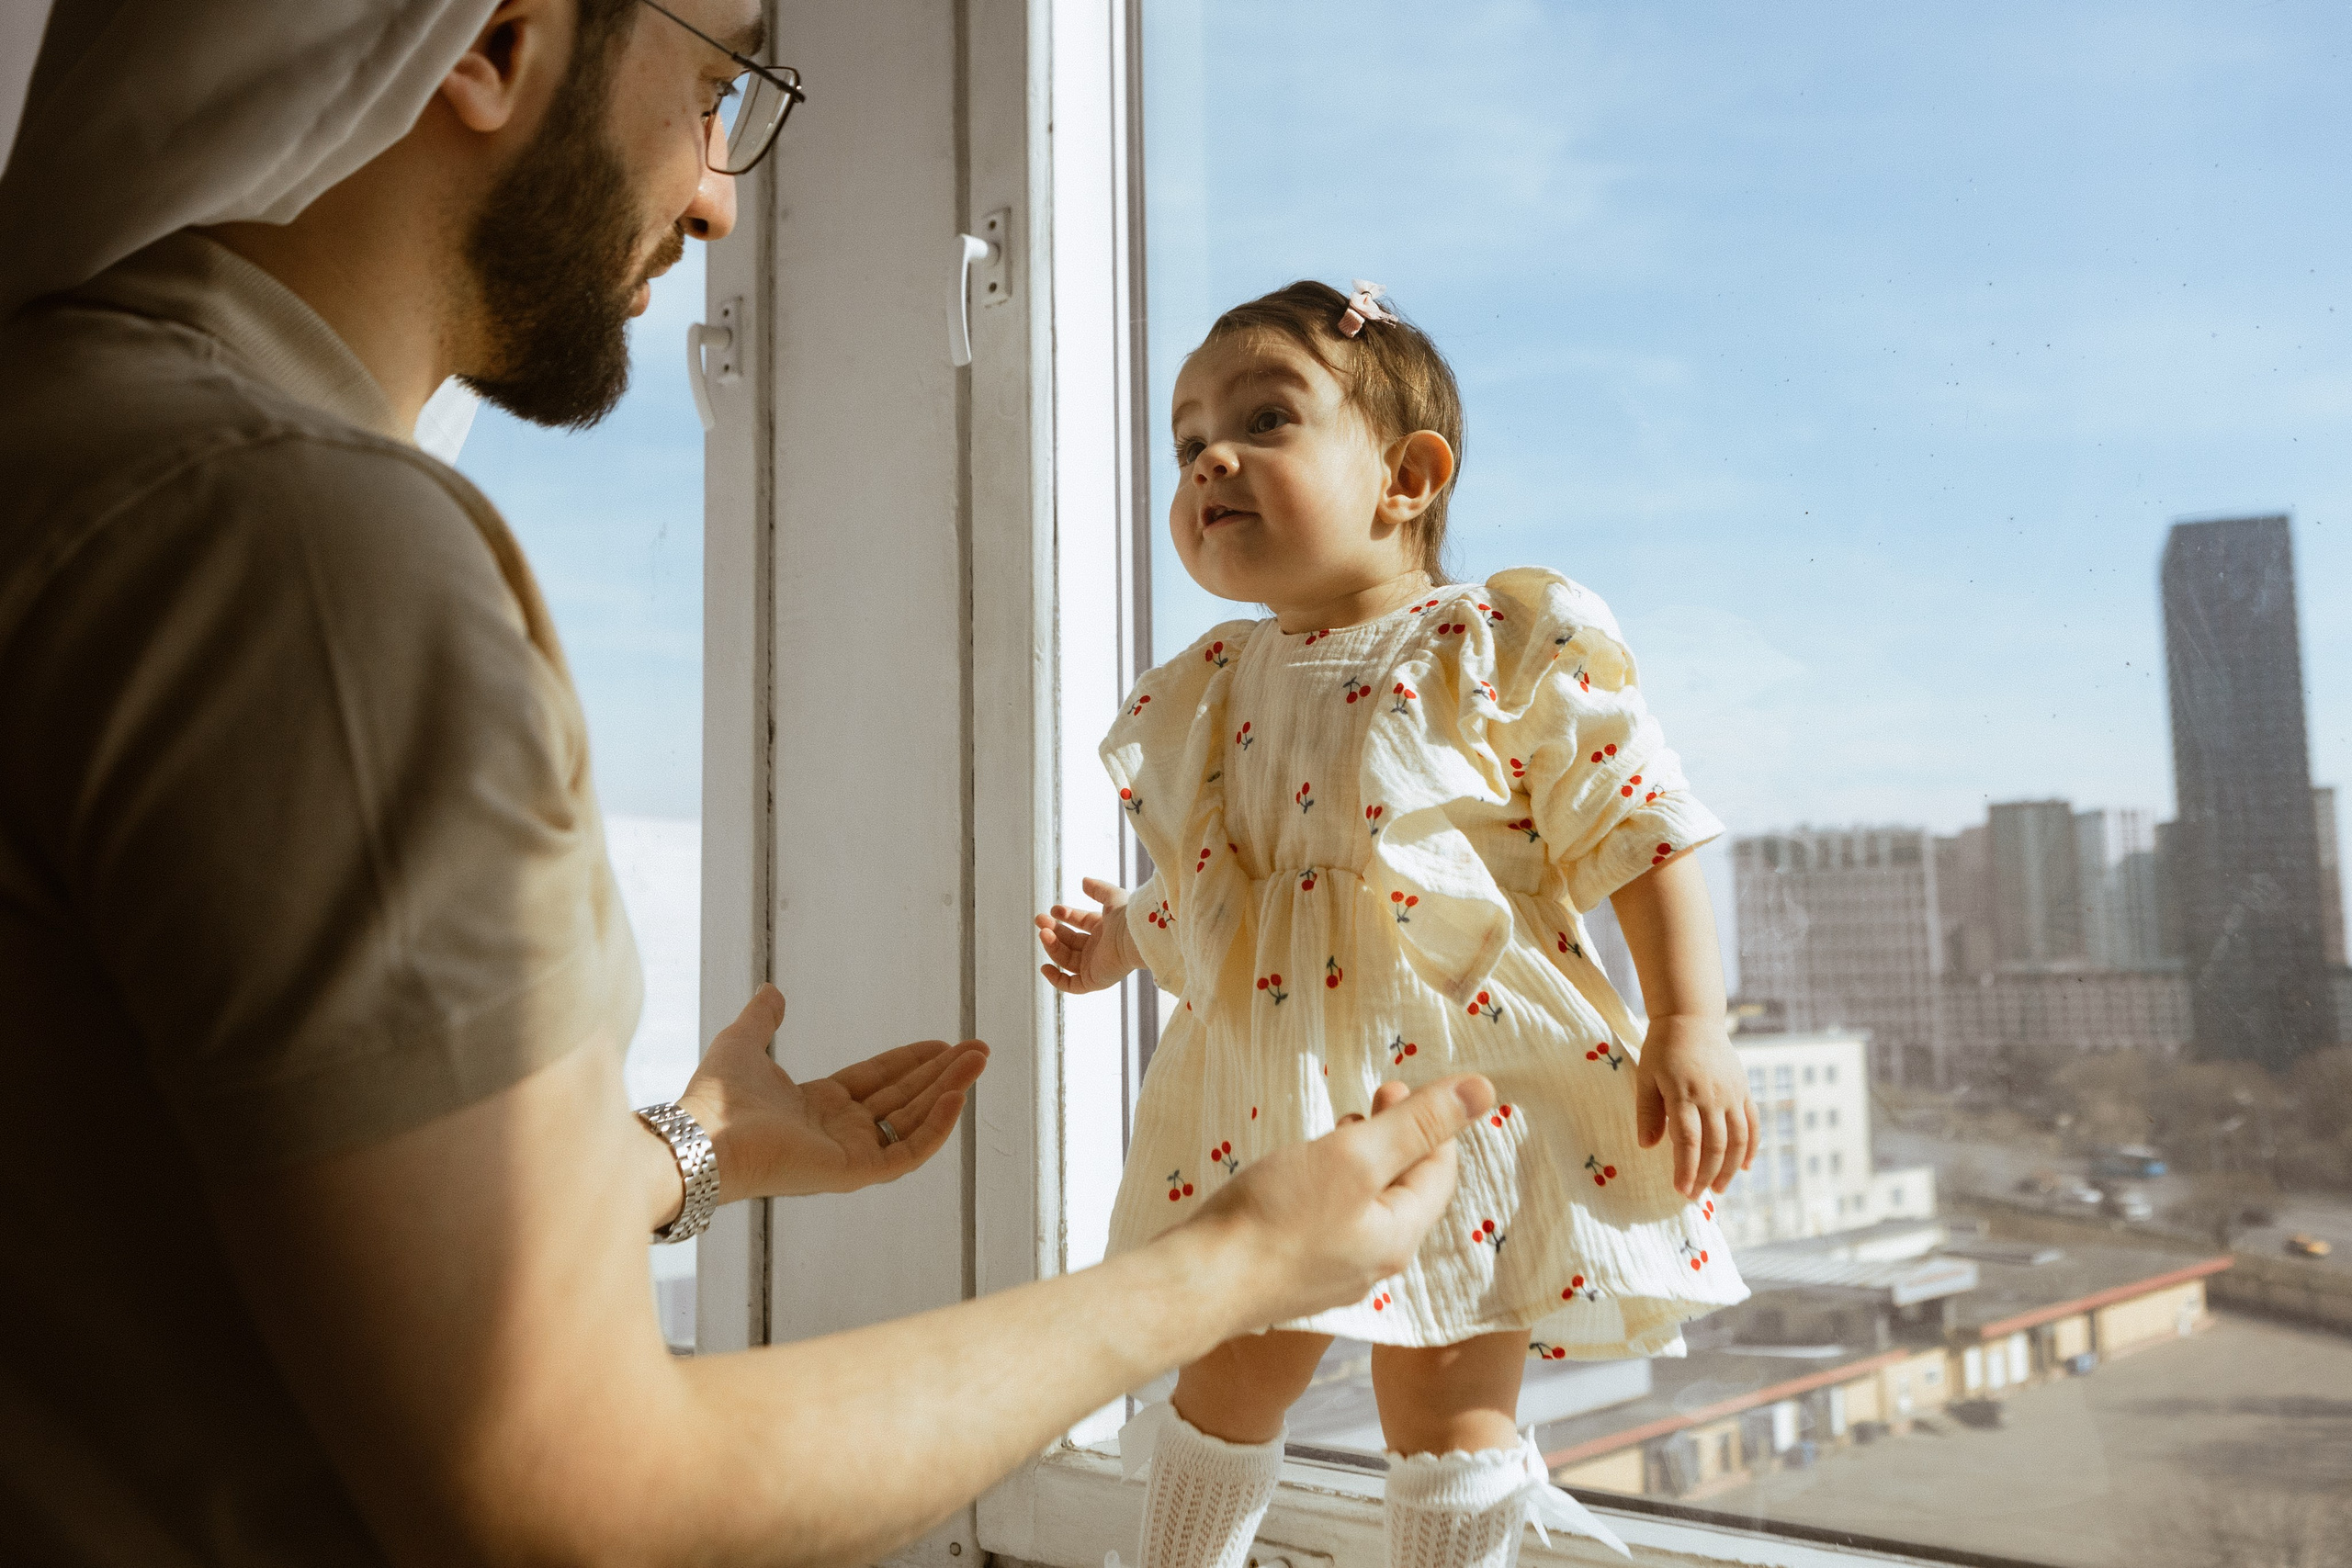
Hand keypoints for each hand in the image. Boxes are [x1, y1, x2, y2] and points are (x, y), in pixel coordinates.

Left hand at [674, 986, 989, 1202]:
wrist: (707, 1135)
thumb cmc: (717, 1097)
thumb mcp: (743, 1042)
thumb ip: (761, 1019)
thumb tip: (771, 992)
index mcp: (817, 1106)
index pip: (877, 1082)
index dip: (910, 1062)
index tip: (943, 1043)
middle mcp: (838, 1132)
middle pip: (903, 1099)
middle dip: (942, 1073)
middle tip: (979, 1050)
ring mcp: (849, 1154)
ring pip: (913, 1121)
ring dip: (948, 1091)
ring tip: (978, 1062)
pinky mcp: (855, 1172)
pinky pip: (907, 1151)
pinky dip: (935, 1127)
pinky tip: (956, 1096)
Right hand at [1035, 876, 1141, 994]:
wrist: (1134, 937)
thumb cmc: (1128, 917)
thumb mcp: (1112, 897)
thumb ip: (1098, 889)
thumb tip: (1084, 881)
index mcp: (1105, 929)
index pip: (1081, 923)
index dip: (1066, 916)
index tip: (1053, 910)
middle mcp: (1099, 949)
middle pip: (1070, 941)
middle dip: (1054, 930)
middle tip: (1040, 920)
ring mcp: (1095, 965)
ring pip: (1066, 959)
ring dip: (1052, 947)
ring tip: (1044, 933)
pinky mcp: (1094, 980)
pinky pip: (1071, 985)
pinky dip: (1056, 979)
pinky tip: (1045, 967)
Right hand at [1193, 1074, 1494, 1325]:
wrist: (1200, 1283)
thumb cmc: (1276, 1218)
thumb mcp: (1354, 1156)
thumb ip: (1418, 1123)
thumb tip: (1485, 1091)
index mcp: (1399, 1235)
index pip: (1439, 1171)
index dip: (1431, 1121)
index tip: (1393, 1084)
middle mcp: (1375, 1261)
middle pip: (1403, 1189)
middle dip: (1397, 1137)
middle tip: (1372, 1096)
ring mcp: (1334, 1272)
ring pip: (1365, 1204)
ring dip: (1362, 1159)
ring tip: (1337, 1129)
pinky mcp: (1296, 1272)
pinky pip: (1330, 1221)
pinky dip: (1328, 1185)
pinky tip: (1299, 1172)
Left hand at [1634, 1015, 1756, 1200]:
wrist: (1692, 1019)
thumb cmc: (1662, 1049)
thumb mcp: (1645, 1076)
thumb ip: (1647, 1112)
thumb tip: (1646, 1147)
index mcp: (1684, 1094)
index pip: (1688, 1141)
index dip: (1686, 1169)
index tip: (1680, 1190)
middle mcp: (1712, 1097)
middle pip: (1714, 1146)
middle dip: (1705, 1175)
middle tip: (1695, 1196)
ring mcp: (1731, 1094)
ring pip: (1737, 1139)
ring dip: (1729, 1168)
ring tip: (1719, 1189)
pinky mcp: (1743, 1090)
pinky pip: (1752, 1123)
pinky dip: (1751, 1147)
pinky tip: (1744, 1166)